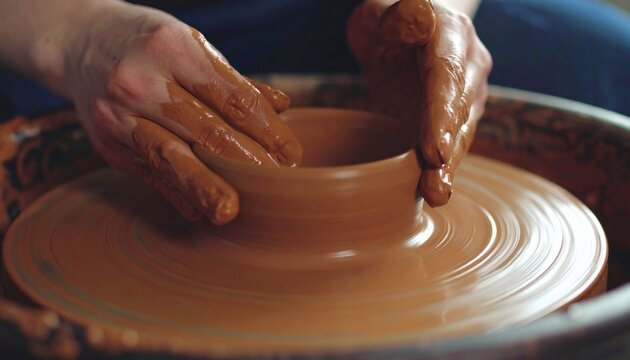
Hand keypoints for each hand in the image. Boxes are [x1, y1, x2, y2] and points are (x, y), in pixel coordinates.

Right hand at [61, 2, 301, 223]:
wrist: (78, 42)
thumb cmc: (148, 44)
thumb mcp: (189, 45)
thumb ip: (233, 80)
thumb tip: (282, 106)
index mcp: (174, 49)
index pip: (232, 97)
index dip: (267, 129)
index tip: (291, 155)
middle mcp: (142, 80)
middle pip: (205, 129)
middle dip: (246, 161)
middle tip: (277, 185)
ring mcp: (118, 114)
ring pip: (170, 156)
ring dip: (205, 186)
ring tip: (230, 211)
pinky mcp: (107, 142)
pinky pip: (147, 172)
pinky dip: (175, 193)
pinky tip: (197, 210)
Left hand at [347, 0, 491, 205]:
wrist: (404, 33)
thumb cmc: (388, 22)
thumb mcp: (383, 11)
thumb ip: (398, 18)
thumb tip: (413, 20)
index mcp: (451, 34)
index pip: (446, 76)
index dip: (441, 113)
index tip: (434, 147)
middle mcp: (468, 64)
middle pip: (459, 109)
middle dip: (448, 146)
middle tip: (437, 178)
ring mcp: (467, 92)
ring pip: (459, 132)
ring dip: (448, 166)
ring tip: (436, 193)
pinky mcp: (457, 116)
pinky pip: (451, 142)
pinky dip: (442, 168)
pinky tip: (434, 193)